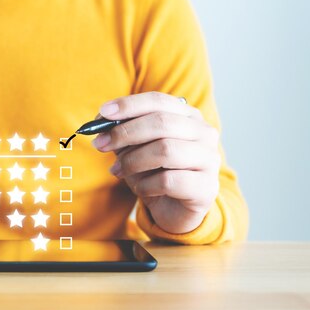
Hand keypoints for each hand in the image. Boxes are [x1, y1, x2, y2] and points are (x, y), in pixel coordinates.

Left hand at [92, 92, 219, 233]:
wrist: (176, 209)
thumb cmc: (155, 172)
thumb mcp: (135, 148)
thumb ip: (122, 133)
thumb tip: (101, 125)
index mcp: (188, 116)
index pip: (158, 101)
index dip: (129, 105)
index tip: (102, 113)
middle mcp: (204, 133)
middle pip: (161, 123)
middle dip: (125, 133)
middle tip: (100, 145)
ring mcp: (209, 160)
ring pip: (165, 150)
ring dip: (132, 161)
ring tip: (118, 170)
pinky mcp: (206, 188)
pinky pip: (168, 181)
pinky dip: (145, 185)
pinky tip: (140, 189)